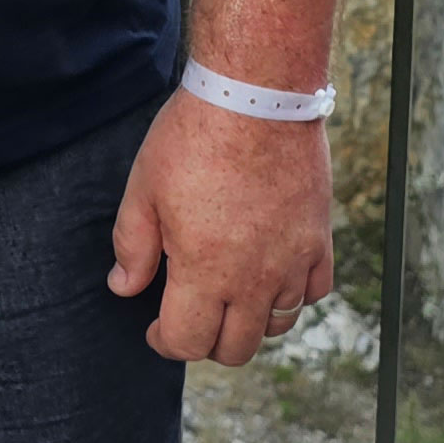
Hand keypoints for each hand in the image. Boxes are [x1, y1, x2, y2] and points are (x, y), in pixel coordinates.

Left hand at [108, 89, 333, 366]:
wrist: (256, 95)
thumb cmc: (194, 137)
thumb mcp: (144, 189)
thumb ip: (132, 247)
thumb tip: (124, 288)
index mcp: (204, 271)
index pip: (188, 343)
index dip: (166, 342)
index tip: (156, 328)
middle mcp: (254, 278)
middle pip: (236, 348)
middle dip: (207, 341)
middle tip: (191, 314)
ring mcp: (293, 261)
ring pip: (278, 325)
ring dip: (250, 320)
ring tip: (230, 293)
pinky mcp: (319, 238)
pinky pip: (314, 291)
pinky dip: (293, 294)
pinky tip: (272, 272)